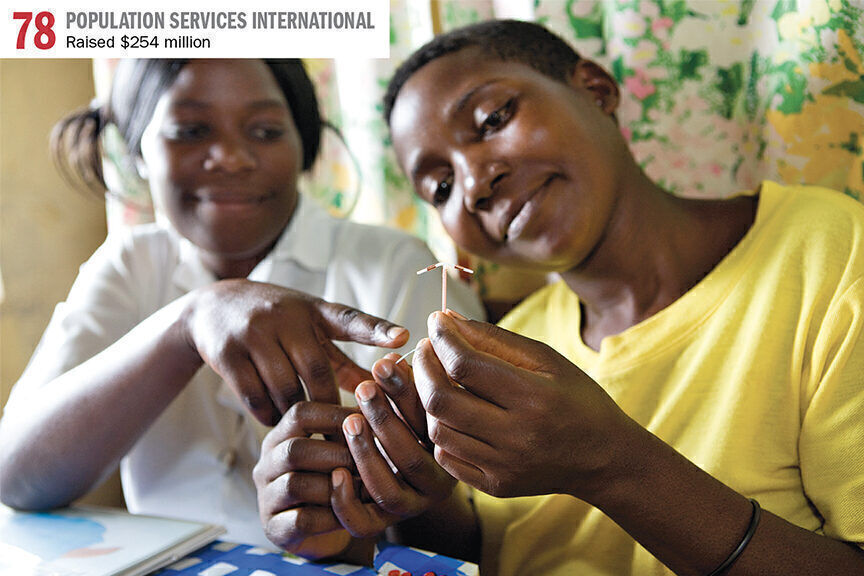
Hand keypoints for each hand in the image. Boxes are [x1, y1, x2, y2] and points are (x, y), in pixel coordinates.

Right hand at [183, 279, 409, 424]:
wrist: (213, 307)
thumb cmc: (278, 324)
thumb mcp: (311, 332)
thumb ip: (345, 361)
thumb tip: (383, 391)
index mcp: (314, 311)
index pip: (350, 319)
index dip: (377, 329)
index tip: (403, 337)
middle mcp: (286, 317)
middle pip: (317, 370)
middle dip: (329, 404)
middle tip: (338, 432)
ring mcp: (255, 332)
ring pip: (285, 388)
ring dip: (295, 413)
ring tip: (302, 427)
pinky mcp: (227, 352)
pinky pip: (254, 396)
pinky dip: (267, 414)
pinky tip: (273, 420)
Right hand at [253, 401, 357, 558]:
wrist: (329, 529)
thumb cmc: (340, 479)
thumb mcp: (343, 448)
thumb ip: (352, 426)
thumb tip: (379, 395)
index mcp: (282, 436)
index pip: (299, 414)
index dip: (335, 415)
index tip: (368, 421)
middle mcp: (267, 464)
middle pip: (295, 450)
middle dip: (338, 455)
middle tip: (369, 462)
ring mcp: (267, 498)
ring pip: (296, 485)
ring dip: (336, 487)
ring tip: (366, 489)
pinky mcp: (274, 529)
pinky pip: (300, 520)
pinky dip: (331, 516)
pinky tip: (351, 513)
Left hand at [329, 356, 455, 537]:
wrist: (413, 473)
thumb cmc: (423, 417)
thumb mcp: (429, 395)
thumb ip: (422, 375)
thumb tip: (409, 342)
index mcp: (455, 453)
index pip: (433, 425)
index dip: (407, 393)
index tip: (383, 365)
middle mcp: (438, 486)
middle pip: (410, 457)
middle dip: (384, 419)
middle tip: (363, 388)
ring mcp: (410, 507)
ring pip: (386, 490)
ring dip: (364, 454)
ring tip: (349, 421)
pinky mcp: (382, 523)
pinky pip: (363, 522)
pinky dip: (346, 500)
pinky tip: (336, 472)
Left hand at [413, 311, 630, 499]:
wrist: (604, 459)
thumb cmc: (576, 399)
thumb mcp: (546, 359)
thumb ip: (494, 338)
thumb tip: (448, 318)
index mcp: (534, 397)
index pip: (466, 364)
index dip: (442, 338)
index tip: (436, 321)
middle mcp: (516, 436)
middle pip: (442, 399)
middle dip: (424, 367)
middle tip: (426, 348)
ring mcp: (504, 466)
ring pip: (438, 430)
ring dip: (426, 399)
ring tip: (435, 378)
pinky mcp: (496, 486)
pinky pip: (446, 458)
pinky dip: (439, 430)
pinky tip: (448, 412)